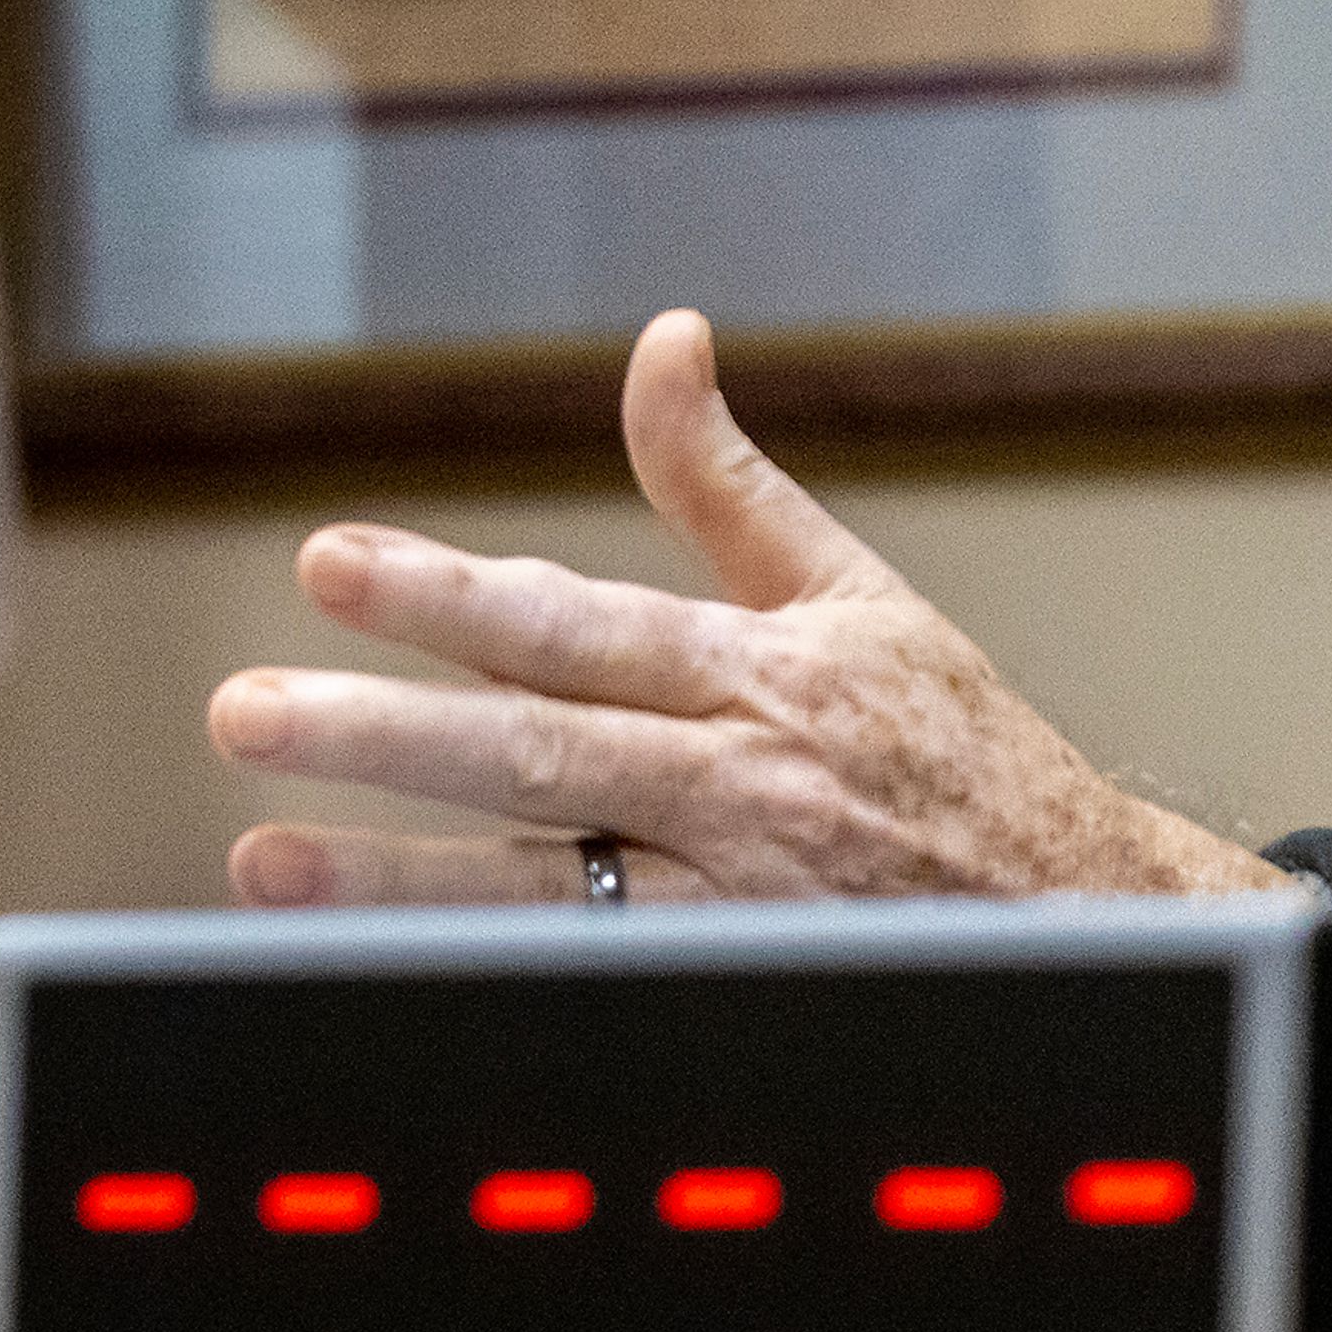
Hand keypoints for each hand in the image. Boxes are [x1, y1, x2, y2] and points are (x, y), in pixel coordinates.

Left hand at [207, 309, 1285, 907]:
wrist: (1088, 918)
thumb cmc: (957, 748)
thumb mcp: (858, 595)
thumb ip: (726, 482)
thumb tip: (660, 339)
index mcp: (764, 672)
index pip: (580, 625)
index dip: (450, 594)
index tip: (327, 565)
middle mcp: (743, 786)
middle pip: (539, 756)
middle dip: (381, 734)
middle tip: (243, 713)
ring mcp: (737, 905)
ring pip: (543, 892)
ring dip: (395, 884)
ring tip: (261, 863)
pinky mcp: (738, 993)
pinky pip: (595, 989)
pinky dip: (486, 983)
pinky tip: (377, 982)